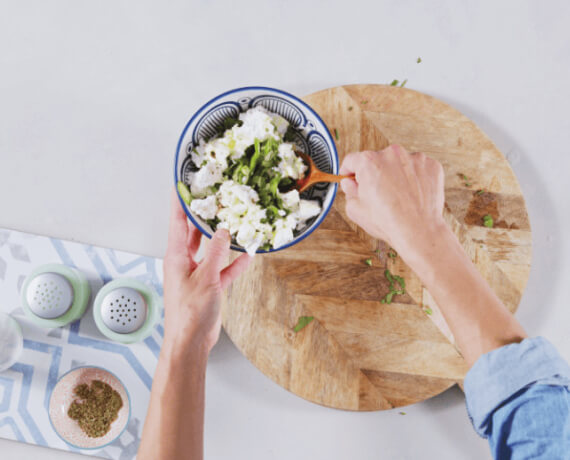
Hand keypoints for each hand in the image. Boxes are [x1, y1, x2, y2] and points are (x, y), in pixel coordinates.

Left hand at [163, 190, 251, 352]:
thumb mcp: (206, 278)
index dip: (179, 202)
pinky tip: (245, 256)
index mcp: (175, 256)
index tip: (181, 184)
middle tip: (214, 199)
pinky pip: (221, 270)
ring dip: (221, 240)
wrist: (191, 342)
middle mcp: (183, 262)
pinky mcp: (207, 286)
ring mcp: (196, 274)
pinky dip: (233, 263)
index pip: (176, 221)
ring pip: (209, 250)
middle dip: (203, 216)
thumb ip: (215, 253)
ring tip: (233, 223)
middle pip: (192, 233)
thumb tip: (222, 231)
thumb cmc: (189, 314)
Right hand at [339, 144, 444, 254]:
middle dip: (374, 174)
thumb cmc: (388, 222)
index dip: (348, 171)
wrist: (419, 231)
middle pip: (377, 160)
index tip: (350, 176)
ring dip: (396, 174)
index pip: (352, 160)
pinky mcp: (431, 166)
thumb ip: (349, 191)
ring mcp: (414, 158)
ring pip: (399, 163)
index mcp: (369, 161)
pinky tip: (411, 194)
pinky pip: (418, 168)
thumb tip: (350, 183)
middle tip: (377, 193)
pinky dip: (414, 178)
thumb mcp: (355, 209)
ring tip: (398, 196)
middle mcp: (392, 154)